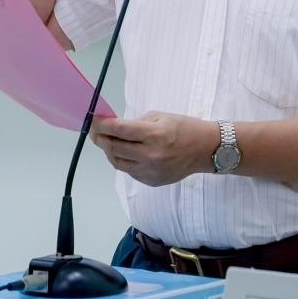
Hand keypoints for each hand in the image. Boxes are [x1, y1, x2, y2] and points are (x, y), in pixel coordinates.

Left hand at [90, 112, 215, 186]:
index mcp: (153, 134)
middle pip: (114, 147)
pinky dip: (122, 161)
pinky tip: (123, 153)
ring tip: (106, 142)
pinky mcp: (151, 181)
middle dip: (100, 138)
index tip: (93, 120)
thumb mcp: (159, 117)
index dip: (101, 125)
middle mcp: (150, 155)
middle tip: (94, 131)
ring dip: (108, 151)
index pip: (119, 130)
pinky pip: (129, 171)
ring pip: (117, 162)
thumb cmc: (183, 128)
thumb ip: (135, 123)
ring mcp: (150, 171)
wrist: (204, 149)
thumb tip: (113, 127)